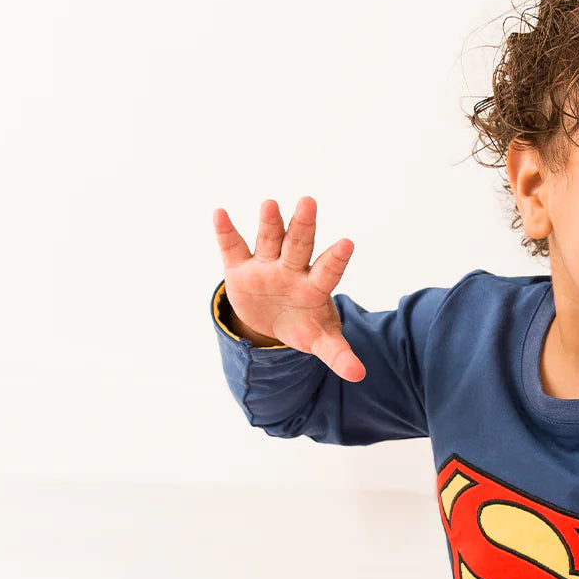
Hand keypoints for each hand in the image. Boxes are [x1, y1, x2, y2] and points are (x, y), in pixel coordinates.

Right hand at [212, 196, 365, 381]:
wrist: (273, 322)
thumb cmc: (304, 325)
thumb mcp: (320, 341)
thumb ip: (338, 354)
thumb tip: (358, 375)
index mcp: (314, 287)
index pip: (327, 271)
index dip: (336, 260)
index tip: (347, 244)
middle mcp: (292, 269)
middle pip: (299, 245)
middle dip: (303, 226)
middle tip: (309, 203)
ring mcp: (266, 266)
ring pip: (269, 240)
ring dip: (270, 223)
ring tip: (271, 205)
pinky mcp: (240, 268)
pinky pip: (233, 248)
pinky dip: (226, 232)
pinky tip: (219, 213)